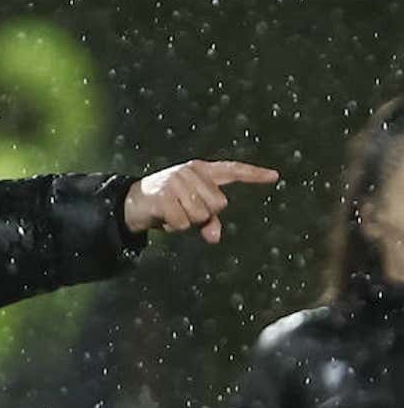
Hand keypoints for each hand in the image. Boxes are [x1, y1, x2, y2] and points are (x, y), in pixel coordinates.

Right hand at [123, 160, 278, 243]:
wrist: (132, 201)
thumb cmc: (167, 203)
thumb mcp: (190, 209)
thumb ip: (209, 222)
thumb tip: (214, 238)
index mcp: (200, 169)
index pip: (231, 170)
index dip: (253, 174)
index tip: (274, 176)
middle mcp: (189, 171)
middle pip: (218, 204)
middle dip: (203, 214)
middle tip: (184, 211)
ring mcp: (175, 182)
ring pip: (200, 215)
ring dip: (187, 221)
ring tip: (172, 213)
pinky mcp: (163, 196)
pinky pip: (183, 222)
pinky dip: (174, 226)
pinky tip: (164, 218)